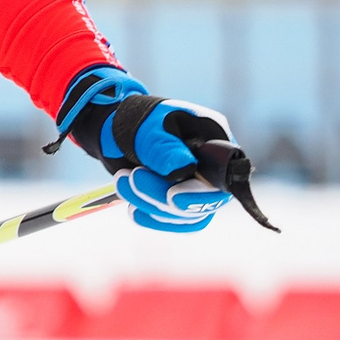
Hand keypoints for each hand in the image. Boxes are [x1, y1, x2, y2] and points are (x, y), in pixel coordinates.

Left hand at [52, 65, 232, 233]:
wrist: (115, 128)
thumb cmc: (138, 119)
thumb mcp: (149, 127)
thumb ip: (165, 146)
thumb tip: (184, 168)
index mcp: (214, 140)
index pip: (224, 177)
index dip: (201, 194)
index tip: (171, 195)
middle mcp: (211, 167)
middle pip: (204, 201)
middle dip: (163, 196)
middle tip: (132, 178)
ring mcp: (195, 185)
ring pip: (185, 214)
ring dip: (150, 203)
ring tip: (121, 179)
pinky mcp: (177, 198)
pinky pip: (172, 220)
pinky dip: (150, 217)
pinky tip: (131, 208)